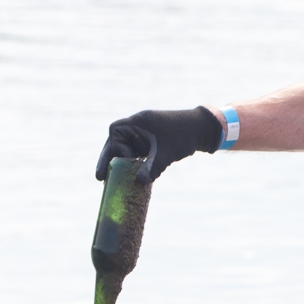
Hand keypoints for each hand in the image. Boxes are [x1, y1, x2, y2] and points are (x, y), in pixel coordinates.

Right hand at [95, 107, 222, 181]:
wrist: (203, 129)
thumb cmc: (184, 136)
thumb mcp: (167, 153)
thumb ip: (153, 167)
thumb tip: (140, 182)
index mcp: (138, 121)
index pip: (115, 132)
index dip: (112, 148)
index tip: (115, 164)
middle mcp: (138, 126)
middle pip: (116, 142)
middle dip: (109, 160)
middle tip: (100, 178)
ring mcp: (144, 133)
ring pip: (126, 148)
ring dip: (121, 163)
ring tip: (112, 180)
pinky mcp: (151, 141)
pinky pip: (136, 151)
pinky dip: (132, 163)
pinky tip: (130, 177)